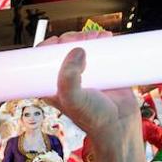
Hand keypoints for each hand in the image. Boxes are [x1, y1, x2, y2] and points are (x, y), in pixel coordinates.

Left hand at [45, 32, 145, 161]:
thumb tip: (77, 50)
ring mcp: (85, 73)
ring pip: (81, 46)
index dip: (47, 46)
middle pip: (63, 49)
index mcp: (53, 85)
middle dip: (73, 38)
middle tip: (84, 38)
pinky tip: (107, 37)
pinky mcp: (103, 70)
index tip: (59, 41)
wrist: (120, 125)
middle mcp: (67, 77)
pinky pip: (99, 50)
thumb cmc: (93, 117)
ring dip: (88, 37)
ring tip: (99, 37)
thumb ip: (69, 78)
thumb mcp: (73, 99)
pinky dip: (102, 41)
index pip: (42, 60)